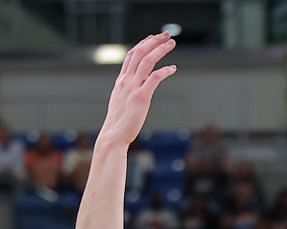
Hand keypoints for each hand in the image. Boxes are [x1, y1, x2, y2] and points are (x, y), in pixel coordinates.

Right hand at [98, 34, 176, 149]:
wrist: (113, 136)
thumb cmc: (119, 124)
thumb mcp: (121, 103)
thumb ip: (128, 93)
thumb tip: (137, 91)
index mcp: (121, 81)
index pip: (131, 55)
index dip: (143, 44)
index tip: (152, 38)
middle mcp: (126, 81)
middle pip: (140, 52)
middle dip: (153, 41)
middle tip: (166, 35)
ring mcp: (133, 88)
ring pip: (147, 61)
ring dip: (160, 49)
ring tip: (171, 43)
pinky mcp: (141, 97)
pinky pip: (155, 78)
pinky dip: (165, 71)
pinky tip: (173, 68)